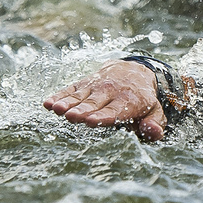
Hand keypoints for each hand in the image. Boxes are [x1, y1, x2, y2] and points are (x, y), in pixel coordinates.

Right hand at [43, 60, 166, 140]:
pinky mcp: (84, 83)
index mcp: (129, 101)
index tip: (92, 121)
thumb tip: (153, 132)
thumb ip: (154, 124)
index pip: (115, 111)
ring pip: (80, 96)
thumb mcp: (155, 111)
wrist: (134, 70)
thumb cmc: (143, 99)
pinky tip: (47, 103)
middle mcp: (111, 92)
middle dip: (83, 110)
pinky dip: (59, 95)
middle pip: (94, 103)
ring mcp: (96, 86)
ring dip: (67, 102)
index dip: (103, 116)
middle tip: (71, 117)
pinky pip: (71, 89)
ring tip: (56, 109)